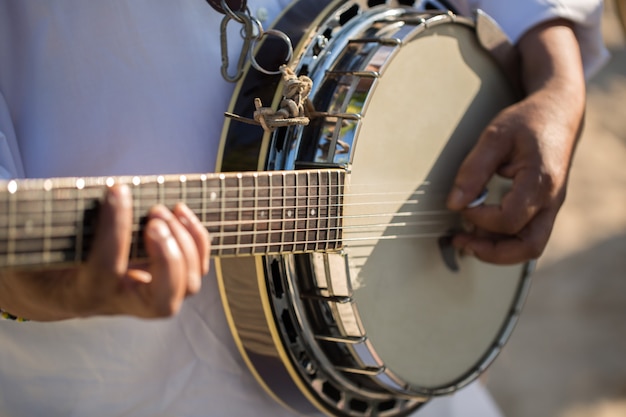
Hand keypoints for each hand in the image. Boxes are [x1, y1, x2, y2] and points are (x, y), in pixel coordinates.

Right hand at [0, 185, 210, 320]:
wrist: (57, 290)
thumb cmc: (40, 263)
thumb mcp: (24, 250)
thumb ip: (29, 229)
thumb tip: (13, 197)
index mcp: (84, 294)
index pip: (106, 270)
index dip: (114, 230)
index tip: (116, 190)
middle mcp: (122, 301)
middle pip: (164, 301)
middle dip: (169, 256)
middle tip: (154, 217)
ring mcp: (148, 295)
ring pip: (188, 286)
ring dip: (186, 243)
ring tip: (164, 209)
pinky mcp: (166, 281)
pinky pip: (197, 269)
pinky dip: (198, 240)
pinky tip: (181, 212)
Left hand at [446, 19, 585, 264]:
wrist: (559, 112)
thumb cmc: (529, 120)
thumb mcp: (495, 137)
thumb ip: (473, 170)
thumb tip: (454, 203)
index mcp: (540, 181)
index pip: (509, 219)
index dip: (480, 219)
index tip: (461, 205)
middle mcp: (551, 199)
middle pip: (528, 246)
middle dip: (491, 252)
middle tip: (461, 241)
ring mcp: (551, 206)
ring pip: (531, 246)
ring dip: (498, 251)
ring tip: (467, 241)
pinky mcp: (545, 207)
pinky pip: (529, 235)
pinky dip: (505, 241)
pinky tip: (481, 232)